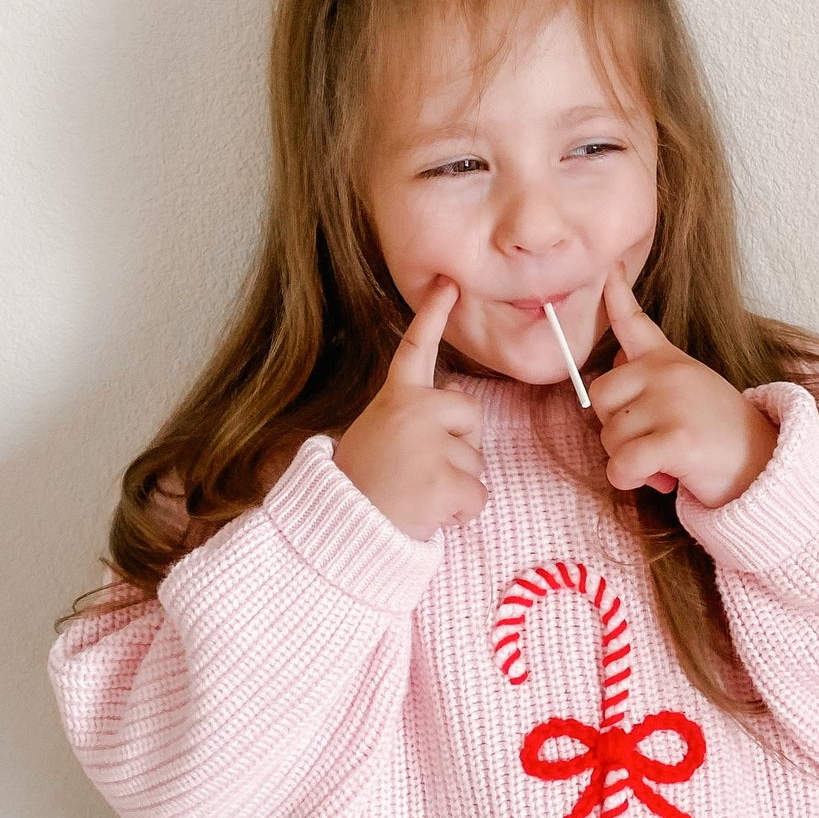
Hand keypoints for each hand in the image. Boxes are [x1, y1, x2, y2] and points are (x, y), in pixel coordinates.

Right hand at [330, 278, 487, 540]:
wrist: (339, 533)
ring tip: (414, 496)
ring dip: (456, 486)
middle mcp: (414, 411)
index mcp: (394, 399)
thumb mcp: (374, 437)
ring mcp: (431, 444)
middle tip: (420, 472)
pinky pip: (479, 497)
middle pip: (471, 414)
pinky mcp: (446, 481)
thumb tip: (448, 401)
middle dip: (462, 444)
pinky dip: (461, 514)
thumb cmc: (358, 489)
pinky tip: (428, 515)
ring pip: (476, 462)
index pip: (416, 348)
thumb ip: (409, 418)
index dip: (433, 314)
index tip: (450, 284)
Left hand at [587, 266, 779, 508]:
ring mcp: (672, 403)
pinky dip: (629, 479)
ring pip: (610, 437)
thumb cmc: (721, 435)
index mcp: (670, 361)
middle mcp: (668, 374)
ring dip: (627, 460)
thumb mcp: (690, 391)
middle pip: (601, 396)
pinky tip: (660, 480)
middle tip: (650, 444)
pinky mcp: (676, 439)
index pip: (634, 322)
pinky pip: (621, 465)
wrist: (769, 466)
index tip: (608, 268)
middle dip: (615, 429)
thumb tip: (615, 359)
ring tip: (666, 463)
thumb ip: (650, 376)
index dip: (615, 294)